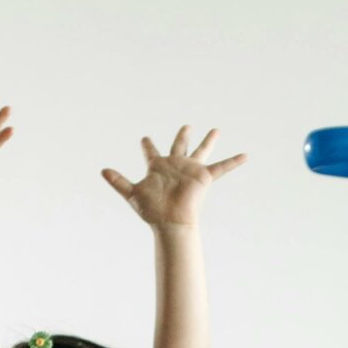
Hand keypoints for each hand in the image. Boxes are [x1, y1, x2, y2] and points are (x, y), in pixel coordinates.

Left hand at [103, 127, 245, 228]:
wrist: (170, 221)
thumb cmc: (152, 210)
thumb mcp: (132, 193)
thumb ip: (118, 181)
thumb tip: (101, 170)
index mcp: (158, 167)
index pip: (151, 152)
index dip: (147, 145)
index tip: (144, 138)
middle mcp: (175, 166)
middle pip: (179, 145)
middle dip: (182, 135)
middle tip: (186, 126)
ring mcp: (190, 170)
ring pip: (201, 151)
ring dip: (208, 141)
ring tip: (216, 130)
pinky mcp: (203, 177)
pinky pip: (222, 167)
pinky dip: (234, 162)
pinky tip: (245, 155)